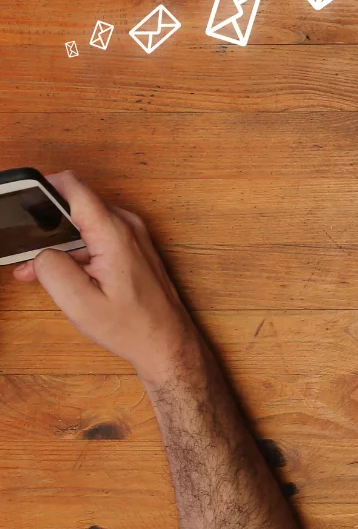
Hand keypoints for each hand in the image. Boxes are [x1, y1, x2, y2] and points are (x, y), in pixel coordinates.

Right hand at [11, 172, 200, 386]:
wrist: (167, 342)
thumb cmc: (131, 326)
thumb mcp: (80, 303)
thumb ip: (52, 270)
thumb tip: (40, 253)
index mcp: (114, 233)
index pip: (73, 187)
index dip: (43, 186)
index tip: (20, 198)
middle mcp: (126, 226)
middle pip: (75, 205)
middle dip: (44, 223)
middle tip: (22, 249)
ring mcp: (132, 235)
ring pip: (83, 223)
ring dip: (56, 242)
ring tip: (32, 269)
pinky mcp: (132, 246)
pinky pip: (96, 236)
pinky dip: (74, 251)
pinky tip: (58, 274)